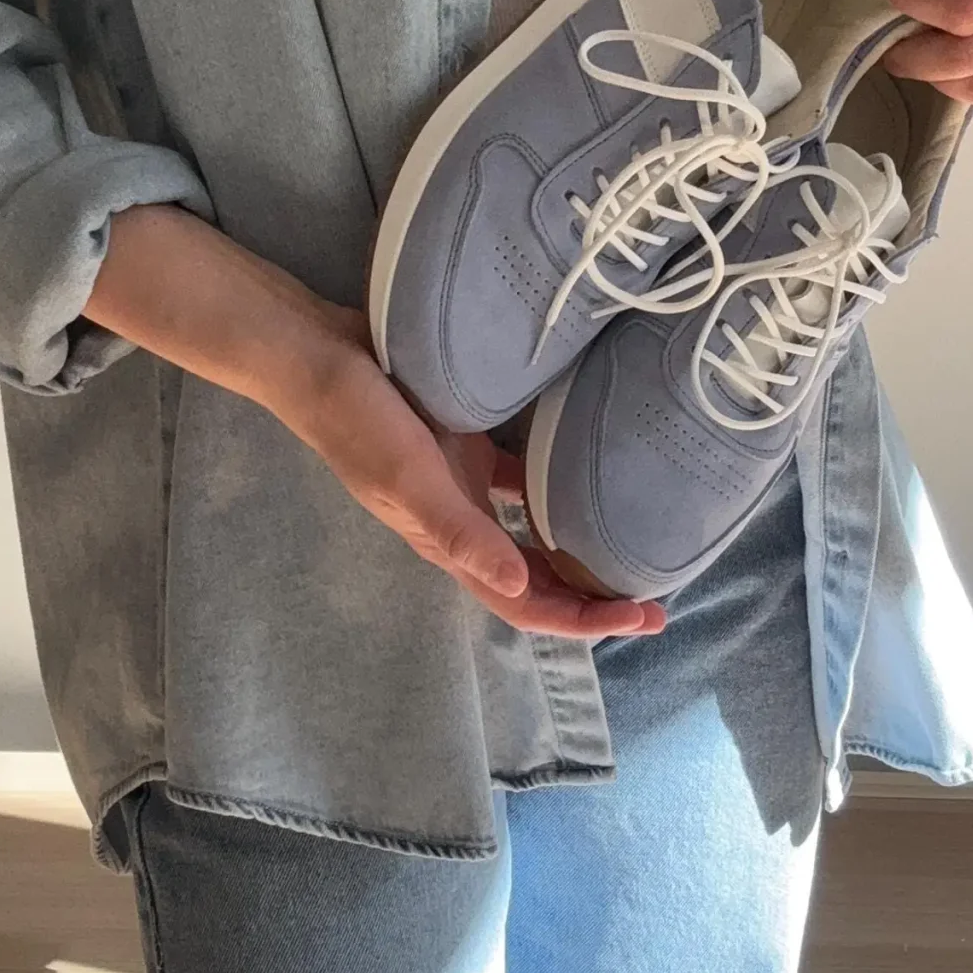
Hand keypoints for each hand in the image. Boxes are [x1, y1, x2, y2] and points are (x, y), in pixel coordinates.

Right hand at [86, 204, 662, 640]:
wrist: (315, 353)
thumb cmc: (358, 419)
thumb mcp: (410, 478)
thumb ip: (461, 531)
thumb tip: (522, 584)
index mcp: (450, 543)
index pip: (527, 603)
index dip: (585, 619)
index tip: (643, 615)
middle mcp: (462, 521)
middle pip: (538, 578)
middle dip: (594, 595)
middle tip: (657, 593)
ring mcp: (463, 482)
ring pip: (533, 533)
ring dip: (579, 549)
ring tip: (632, 543)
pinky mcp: (465, 441)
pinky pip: (522, 475)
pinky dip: (556, 483)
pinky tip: (591, 466)